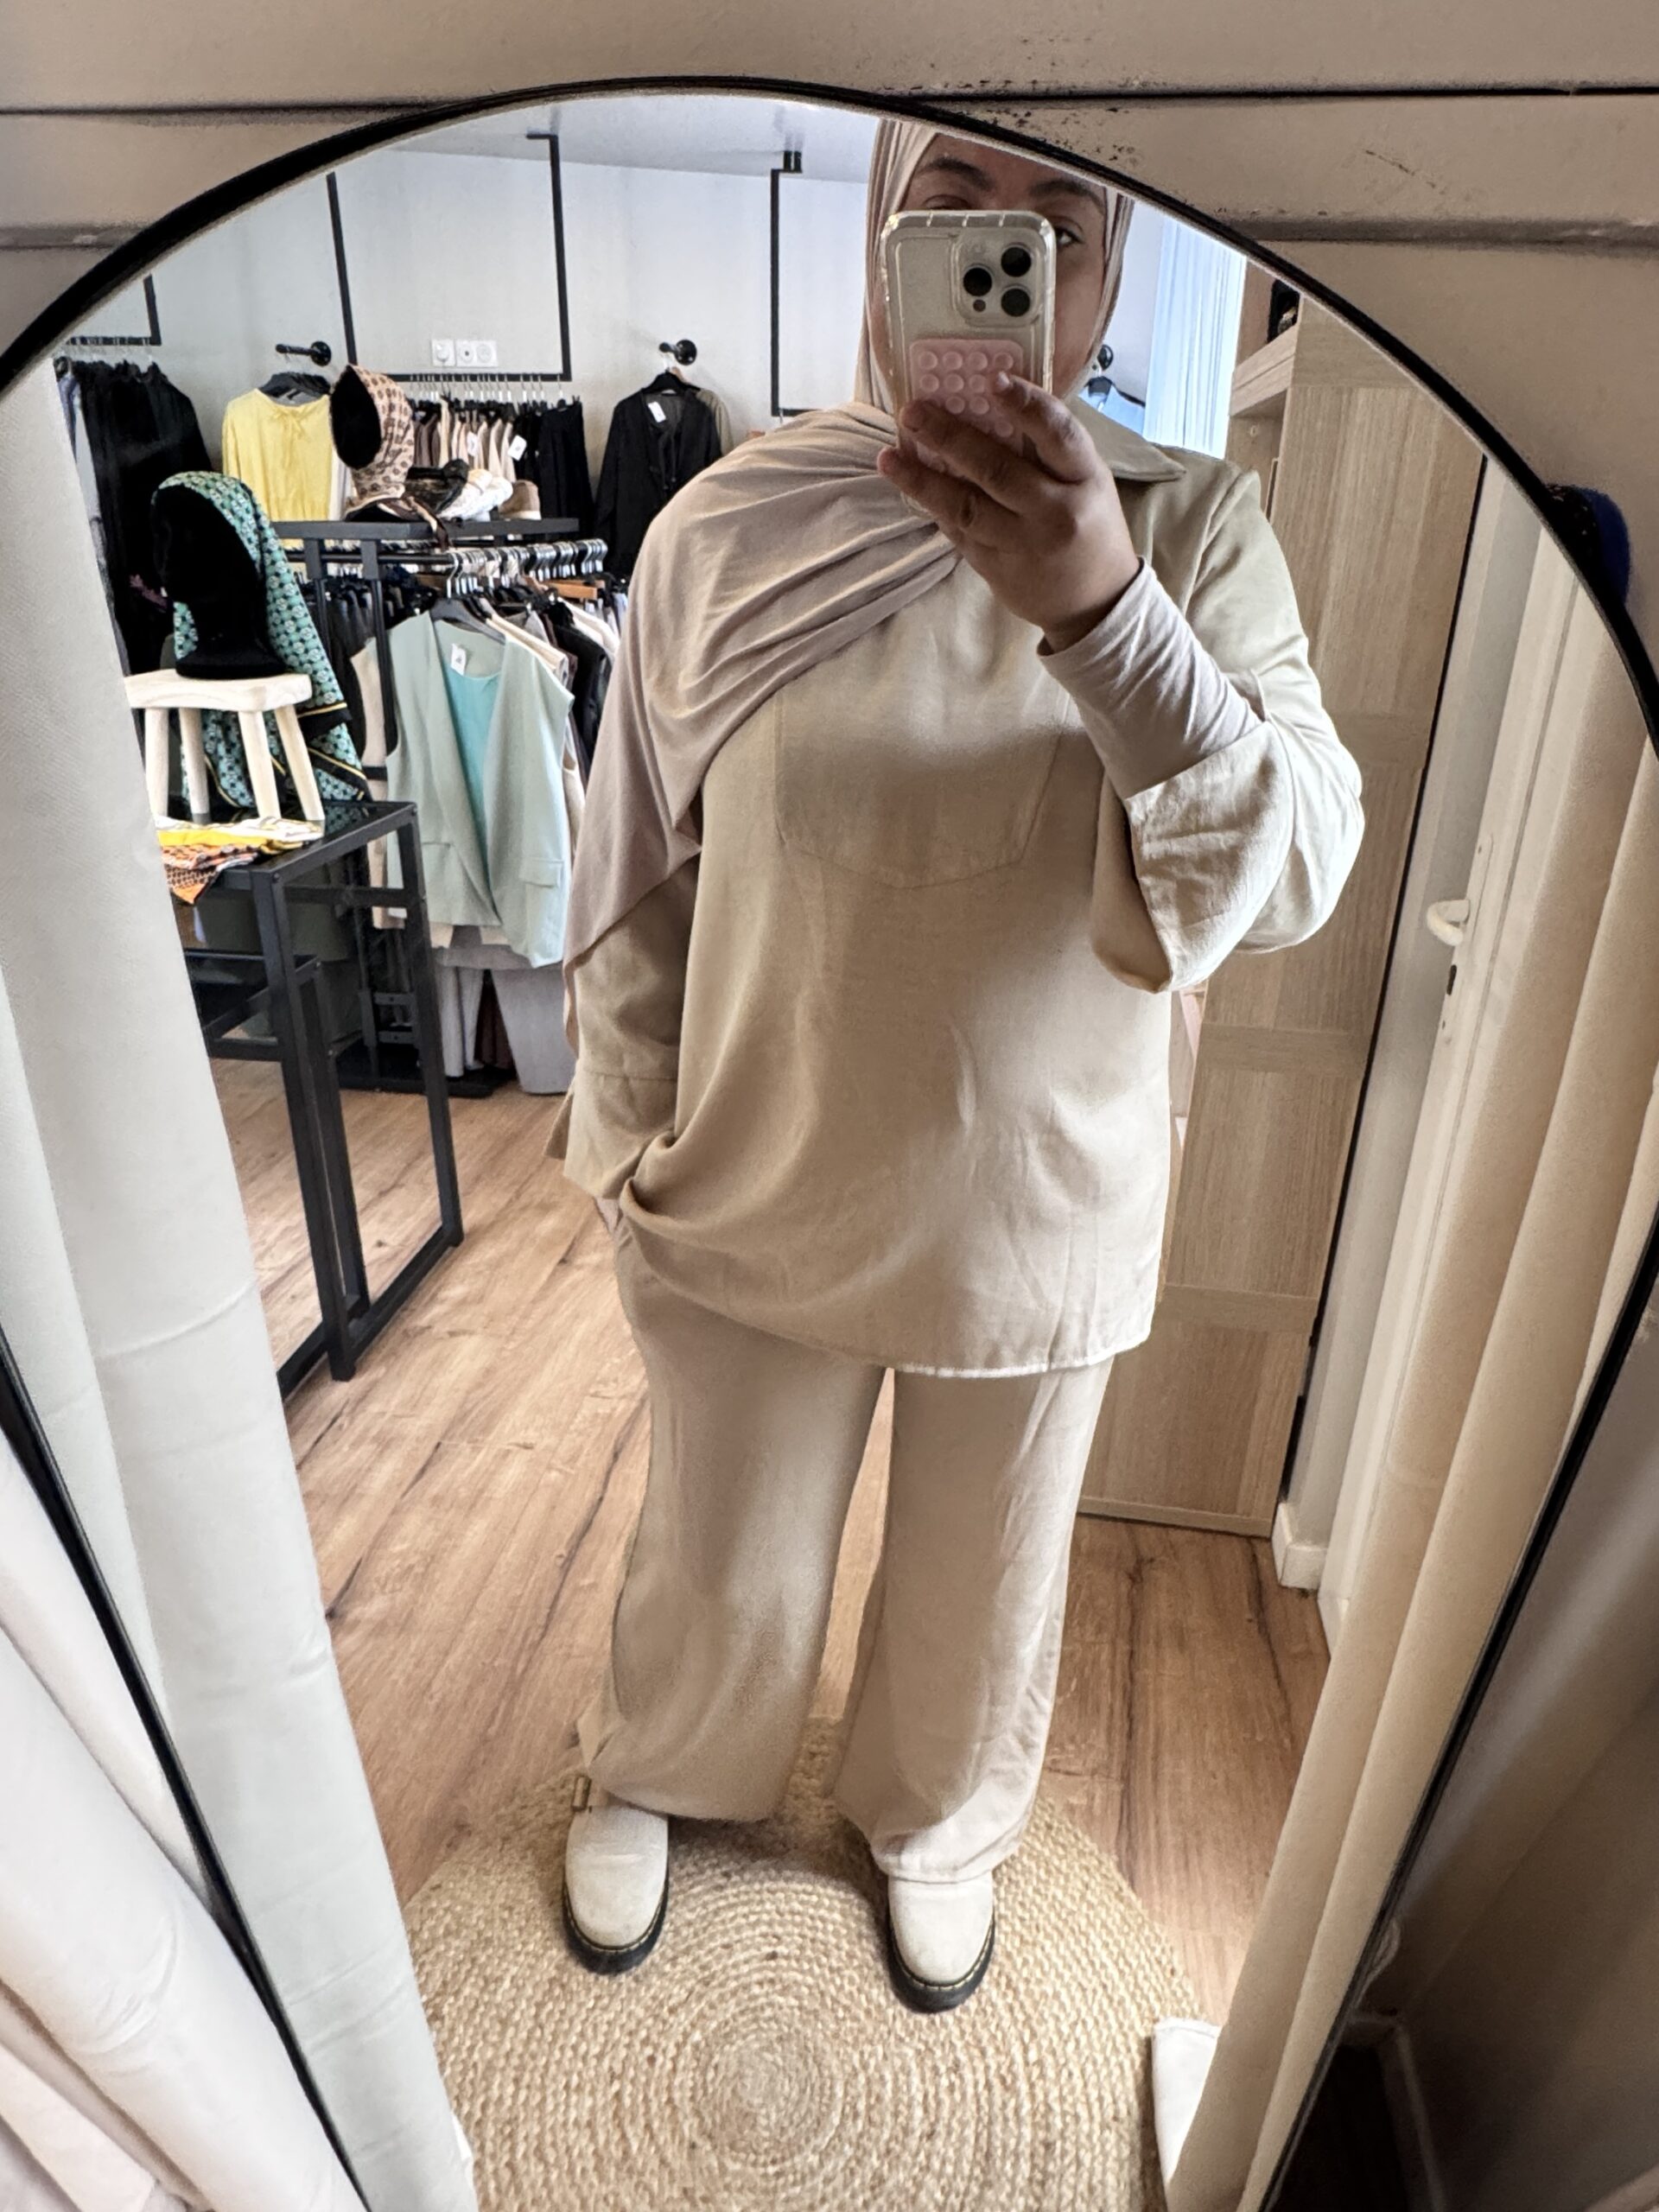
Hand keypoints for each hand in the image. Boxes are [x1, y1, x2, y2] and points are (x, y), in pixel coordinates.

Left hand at [877, 375, 1140, 651]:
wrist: (1095, 602)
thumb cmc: (1090, 526)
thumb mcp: (1088, 480)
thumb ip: (1049, 449)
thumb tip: (989, 404)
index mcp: (1085, 480)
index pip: (1058, 435)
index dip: (1026, 404)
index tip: (992, 380)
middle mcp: (1056, 513)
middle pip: (997, 469)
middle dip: (949, 436)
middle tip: (912, 410)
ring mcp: (1024, 545)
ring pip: (966, 506)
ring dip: (922, 479)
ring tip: (889, 456)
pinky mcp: (998, 569)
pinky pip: (960, 532)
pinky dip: (933, 506)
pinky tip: (909, 485)